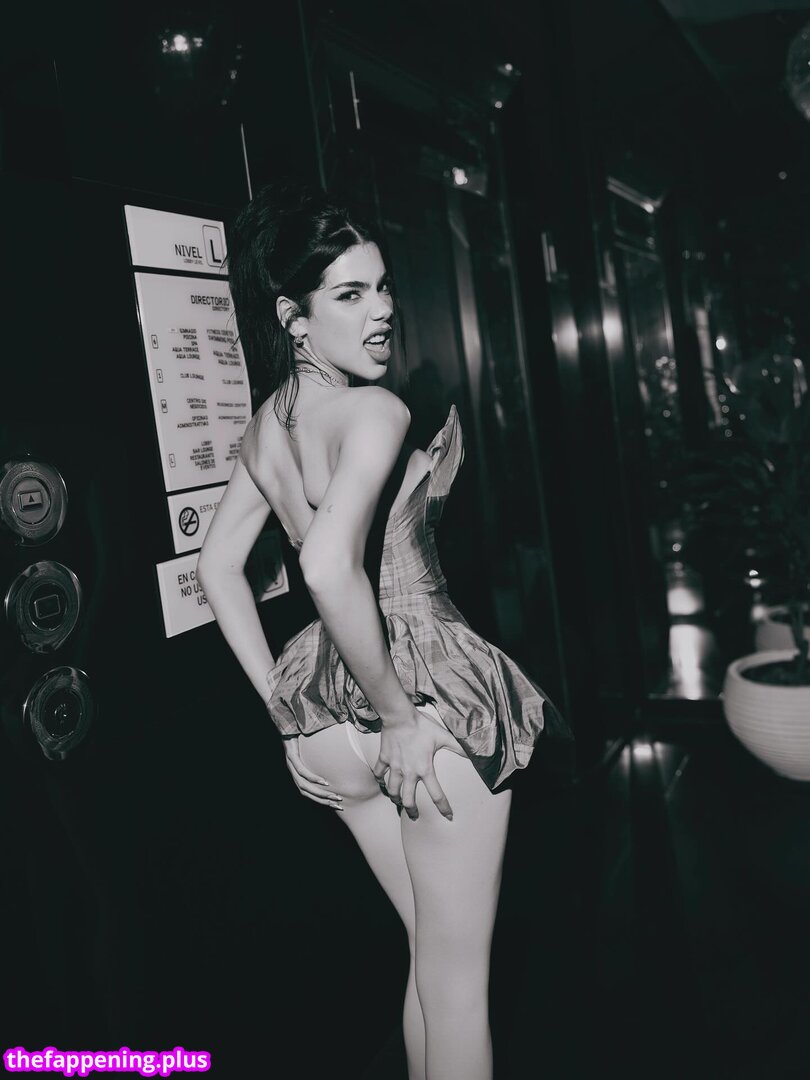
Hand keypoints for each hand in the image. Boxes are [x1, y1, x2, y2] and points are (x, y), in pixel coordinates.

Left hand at [282, 737, 343, 811]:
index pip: (308, 792)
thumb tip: (338, 760)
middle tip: (338, 804)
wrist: (286, 722)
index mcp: (296, 772)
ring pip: (303, 785)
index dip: (320, 800)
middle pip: (306, 792)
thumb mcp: (311, 750)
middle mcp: (292, 771)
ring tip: (333, 796)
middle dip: (323, 800)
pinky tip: (324, 782)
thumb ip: (320, 757)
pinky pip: (302, 771)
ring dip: (319, 792)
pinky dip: (313, 778)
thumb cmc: (301, 735)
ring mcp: (291, 764)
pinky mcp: (291, 756)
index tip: (335, 805)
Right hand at [372, 705, 461, 820]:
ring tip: (399, 801)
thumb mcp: (443, 737)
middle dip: (412, 811)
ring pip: (392, 790)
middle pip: (408, 800)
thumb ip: (458, 747)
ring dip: (395, 798)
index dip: (443, 807)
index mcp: (425, 769)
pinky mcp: (384, 758)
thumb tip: (474, 754)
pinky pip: (378, 773)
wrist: (400, 716)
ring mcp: (394, 766)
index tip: (448, 815)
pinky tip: (381, 781)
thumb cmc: (421, 726)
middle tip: (415, 815)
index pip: (436, 794)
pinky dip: (379, 779)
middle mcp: (409, 772)